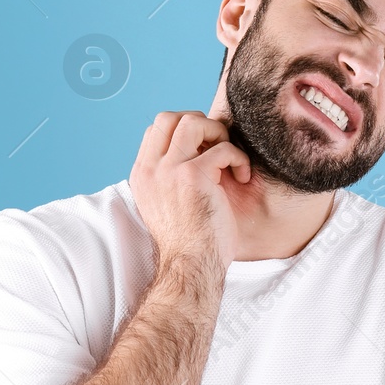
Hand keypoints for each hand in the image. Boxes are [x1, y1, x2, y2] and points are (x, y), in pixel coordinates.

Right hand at [128, 111, 250, 270]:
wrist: (191, 267)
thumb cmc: (189, 242)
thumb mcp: (166, 204)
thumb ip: (169, 177)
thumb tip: (194, 149)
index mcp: (142, 175)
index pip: (155, 129)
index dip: (183, 131)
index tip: (203, 151)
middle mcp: (151, 169)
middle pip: (168, 117)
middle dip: (199, 124)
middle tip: (216, 146)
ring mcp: (170, 171)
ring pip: (192, 122)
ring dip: (217, 133)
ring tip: (228, 156)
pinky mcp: (194, 177)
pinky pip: (223, 149)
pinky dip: (239, 159)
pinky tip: (243, 177)